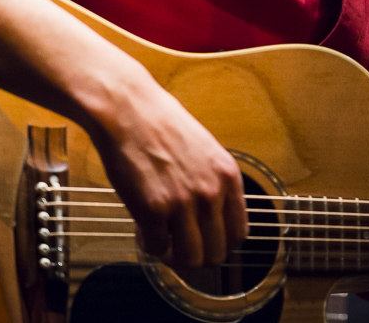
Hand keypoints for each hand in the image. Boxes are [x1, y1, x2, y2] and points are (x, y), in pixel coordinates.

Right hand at [90, 79, 249, 269]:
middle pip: (217, 252)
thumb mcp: (206, 150)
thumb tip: (215, 217)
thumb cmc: (162, 125)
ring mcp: (183, 203)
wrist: (129, 110)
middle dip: (198, 254)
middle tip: (182, 245)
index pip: (239, 233)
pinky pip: (157, 249)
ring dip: (176, 257)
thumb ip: (214, 182)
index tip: (206, 240)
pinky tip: (145, 228)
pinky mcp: (152, 211)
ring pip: (190, 259)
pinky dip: (150, 245)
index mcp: (228, 176)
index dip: (221, 242)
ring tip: (164, 240)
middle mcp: (211, 192)